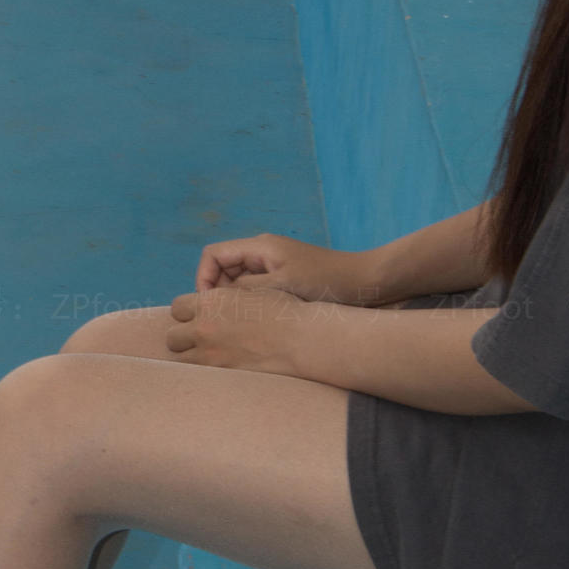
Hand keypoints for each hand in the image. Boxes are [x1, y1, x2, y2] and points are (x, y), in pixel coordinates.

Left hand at [165, 284, 314, 372]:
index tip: (198, 317)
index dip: (188, 313)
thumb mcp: (250, 292)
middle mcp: (204, 328)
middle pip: (172, 336)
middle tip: (202, 339)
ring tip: (208, 356)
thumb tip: (211, 301)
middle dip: (184, 337)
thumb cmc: (282, 312)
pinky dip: (203, 372)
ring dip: (191, 356)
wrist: (300, 339)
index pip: (177, 308)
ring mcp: (210, 355)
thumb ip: (224, 297)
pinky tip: (217, 368)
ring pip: (180, 359)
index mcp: (211, 302)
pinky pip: (198, 375)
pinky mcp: (220, 375)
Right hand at [193, 232, 379, 303]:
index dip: (203, 278)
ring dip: (233, 299)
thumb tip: (218, 298)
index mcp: (260, 246)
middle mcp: (263, 251)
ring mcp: (273, 264)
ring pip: (237, 280)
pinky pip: (254, 288)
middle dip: (216, 292)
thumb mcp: (282, 287)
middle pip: (222, 267)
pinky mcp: (283, 277)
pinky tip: (257, 321)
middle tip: (222, 319)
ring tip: (239, 323)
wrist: (364, 282)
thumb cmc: (327, 282)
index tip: (209, 305)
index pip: (213, 254)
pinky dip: (249, 302)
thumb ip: (246, 290)